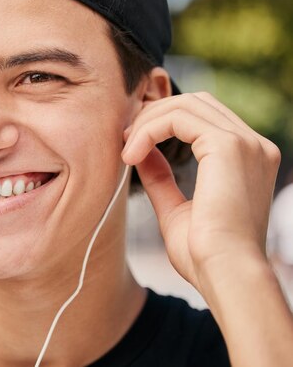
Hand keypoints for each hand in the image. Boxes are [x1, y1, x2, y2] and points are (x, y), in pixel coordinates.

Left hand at [122, 92, 280, 291]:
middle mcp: (253, 145)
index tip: (132, 145)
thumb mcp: (175, 208)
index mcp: (248, 159)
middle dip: (154, 116)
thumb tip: (141, 153)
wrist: (224, 275)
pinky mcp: (229, 146)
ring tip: (127, 151)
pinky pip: (178, 117)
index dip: (163, 122)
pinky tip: (132, 155)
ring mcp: (245, 143)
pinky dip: (149, 130)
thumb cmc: (204, 255)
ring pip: (185, 105)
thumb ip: (161, 177)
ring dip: (148, 122)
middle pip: (195, 102)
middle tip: (125, 142)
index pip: (203, 117)